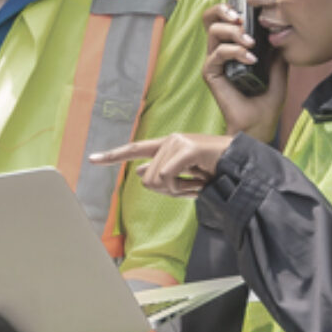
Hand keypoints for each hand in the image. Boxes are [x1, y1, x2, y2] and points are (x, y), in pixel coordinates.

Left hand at [89, 131, 233, 197]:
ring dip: (176, 190)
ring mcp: (177, 142)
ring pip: (156, 180)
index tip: (91, 159)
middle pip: (146, 178)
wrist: (240, 169)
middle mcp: (169, 140)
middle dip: (165, 191)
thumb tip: (139, 172)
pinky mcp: (186, 148)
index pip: (135, 149)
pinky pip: (168, 177)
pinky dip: (181, 188)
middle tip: (188, 189)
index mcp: (167, 146)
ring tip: (196, 184)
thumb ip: (161, 177)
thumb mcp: (184, 180)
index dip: (113, 155)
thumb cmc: (214, 175)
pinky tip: (197, 184)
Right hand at [200, 2, 286, 139]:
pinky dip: (234, 52)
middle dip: (225, 10)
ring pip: (213, 31)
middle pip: (211, 18)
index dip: (234, 5)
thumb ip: (277, 48)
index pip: (227, 17)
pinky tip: (250, 59)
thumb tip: (279, 26)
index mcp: (234, 47)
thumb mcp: (279, 69)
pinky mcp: (211, 74)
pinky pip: (218, 53)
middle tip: (242, 18)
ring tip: (250, 43)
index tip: (251, 4)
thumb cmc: (267, 102)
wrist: (260, 125)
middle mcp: (222, 51)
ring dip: (233, 32)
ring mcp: (215, 62)